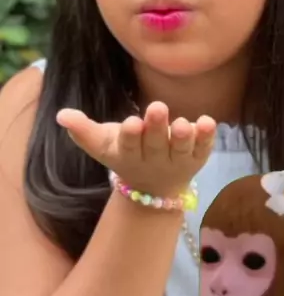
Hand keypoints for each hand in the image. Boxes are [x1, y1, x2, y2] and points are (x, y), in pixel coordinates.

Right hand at [56, 102, 215, 197]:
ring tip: (185, 123)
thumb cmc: (126, 154)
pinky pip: (203, 149)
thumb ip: (83, 130)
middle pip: (155, 144)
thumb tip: (62, 115)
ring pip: (181, 150)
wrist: (154, 187)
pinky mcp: (196, 158)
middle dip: (156, 127)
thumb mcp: (103, 145)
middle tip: (158, 107)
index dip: (130, 135)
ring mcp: (177, 160)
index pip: (128, 146)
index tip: (131, 123)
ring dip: (184, 137)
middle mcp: (154, 159)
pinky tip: (209, 122)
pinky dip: (207, 138)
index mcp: (129, 154)